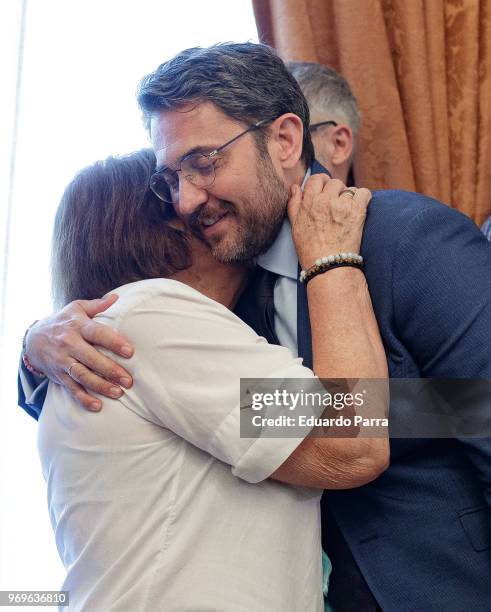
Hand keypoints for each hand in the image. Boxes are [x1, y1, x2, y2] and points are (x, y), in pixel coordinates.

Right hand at [25, 294, 133, 410]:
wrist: (34, 338)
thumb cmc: (64, 321)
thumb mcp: (76, 308)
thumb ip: (96, 305)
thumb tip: (115, 298)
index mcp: (77, 326)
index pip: (97, 333)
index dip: (113, 342)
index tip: (130, 351)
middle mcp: (69, 344)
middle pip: (91, 359)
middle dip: (110, 370)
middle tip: (128, 380)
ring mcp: (63, 361)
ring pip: (82, 376)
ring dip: (100, 386)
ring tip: (118, 393)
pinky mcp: (59, 375)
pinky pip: (71, 388)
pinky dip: (83, 398)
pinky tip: (97, 406)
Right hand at [287, 175, 370, 268]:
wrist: (329, 265)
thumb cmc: (310, 249)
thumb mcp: (295, 226)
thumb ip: (294, 204)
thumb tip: (295, 187)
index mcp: (309, 202)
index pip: (316, 179)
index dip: (321, 183)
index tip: (325, 192)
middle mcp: (325, 200)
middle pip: (334, 182)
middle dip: (335, 191)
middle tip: (336, 205)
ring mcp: (342, 205)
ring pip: (348, 188)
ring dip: (349, 196)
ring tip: (346, 210)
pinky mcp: (357, 211)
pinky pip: (364, 193)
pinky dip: (362, 199)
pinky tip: (357, 209)